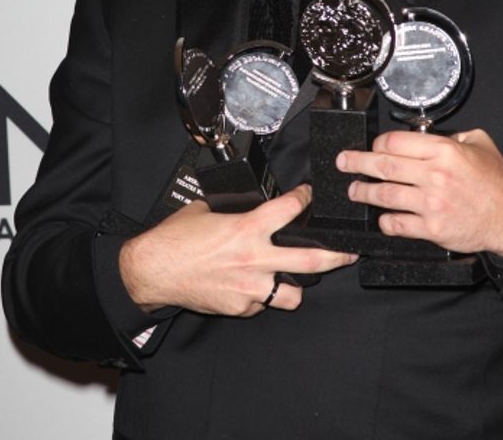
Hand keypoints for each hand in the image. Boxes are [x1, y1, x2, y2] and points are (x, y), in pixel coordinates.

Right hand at [119, 184, 356, 316]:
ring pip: (292, 294)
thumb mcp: (208, 211)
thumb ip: (235, 210)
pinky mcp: (240, 307)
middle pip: (312, 260)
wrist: (152, 270)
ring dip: (296, 286)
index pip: (290, 210)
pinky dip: (261, 295)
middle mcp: (255, 258)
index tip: (311, 196)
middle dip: (338, 256)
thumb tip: (248, 206)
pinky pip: (261, 303)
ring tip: (294, 278)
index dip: (306, 198)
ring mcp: (249, 287)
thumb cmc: (176, 238)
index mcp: (247, 228)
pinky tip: (252, 286)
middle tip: (349, 252)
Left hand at [336, 129, 502, 257]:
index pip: (395, 142)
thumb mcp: (479, 143)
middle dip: (357, 163)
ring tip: (354, 190)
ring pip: (385, 195)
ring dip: (363, 193)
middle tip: (343, 162)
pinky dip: (385, 221)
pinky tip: (382, 218)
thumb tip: (428, 134)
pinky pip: (398, 224)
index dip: (378, 144)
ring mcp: (431, 203)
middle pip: (383, 166)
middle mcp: (434, 175)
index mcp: (443, 150)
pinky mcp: (432, 228)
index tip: (372, 147)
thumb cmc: (497, 182)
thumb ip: (453, 135)